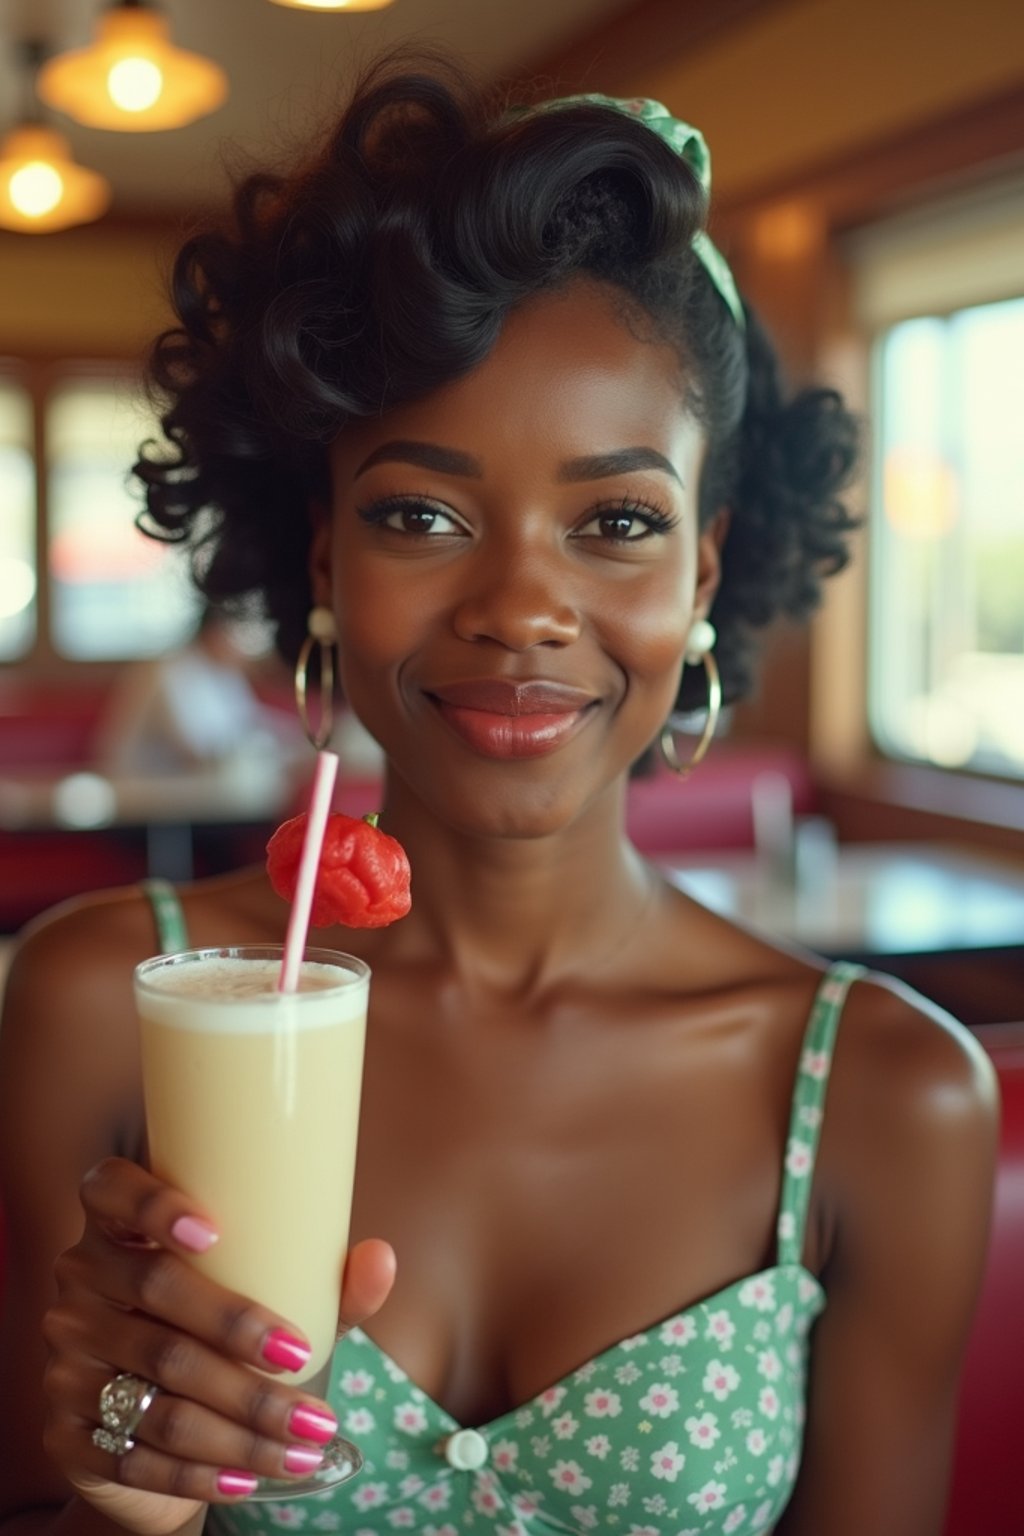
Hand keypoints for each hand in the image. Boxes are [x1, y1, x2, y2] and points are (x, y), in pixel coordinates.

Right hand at [41, 1157, 395, 1535]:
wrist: (149, 1438)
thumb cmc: (221, 1340)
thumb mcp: (269, 1300)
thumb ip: (324, 1281)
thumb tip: (381, 1257)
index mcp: (117, 1228)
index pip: (109, 1189)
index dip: (152, 1203)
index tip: (215, 1229)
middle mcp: (80, 1282)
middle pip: (154, 1291)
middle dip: (236, 1328)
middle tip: (303, 1355)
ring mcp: (66, 1359)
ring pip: (158, 1385)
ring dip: (242, 1418)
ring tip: (308, 1438)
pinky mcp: (67, 1432)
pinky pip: (137, 1454)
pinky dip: (203, 1471)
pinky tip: (253, 1478)